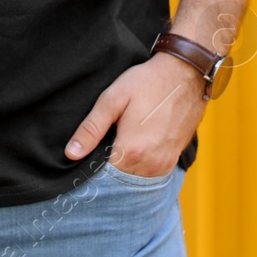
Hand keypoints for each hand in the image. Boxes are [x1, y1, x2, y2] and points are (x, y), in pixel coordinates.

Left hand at [64, 54, 206, 176]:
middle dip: (106, 173)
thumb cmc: (147, 83)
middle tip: (98, 151)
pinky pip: (149, 175)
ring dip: (123, 171)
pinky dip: (138, 168)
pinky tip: (132, 150)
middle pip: (119, 181)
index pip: (103, 177)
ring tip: (115, 149)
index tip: (83, 160)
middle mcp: (150, 165)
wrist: (185, 74)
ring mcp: (164, 165)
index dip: (90, 170)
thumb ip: (91, 129)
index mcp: (132, 151)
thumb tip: (71, 153)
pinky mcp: (173, 160)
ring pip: (135, 180)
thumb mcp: (113, 99)